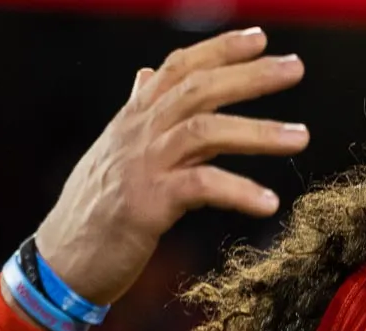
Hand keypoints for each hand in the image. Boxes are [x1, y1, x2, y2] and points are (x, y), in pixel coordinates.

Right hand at [32, 28, 306, 305]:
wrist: (64, 258)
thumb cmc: (96, 208)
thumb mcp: (117, 152)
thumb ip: (140, 111)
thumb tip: (148, 74)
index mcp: (135, 118)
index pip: (179, 68)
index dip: (219, 49)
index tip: (260, 37)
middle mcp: (139, 132)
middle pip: (199, 89)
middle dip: (250, 76)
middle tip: (295, 67)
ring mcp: (143, 166)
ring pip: (205, 131)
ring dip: (257, 131)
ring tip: (301, 137)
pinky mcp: (148, 204)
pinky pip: (202, 187)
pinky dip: (239, 192)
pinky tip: (269, 203)